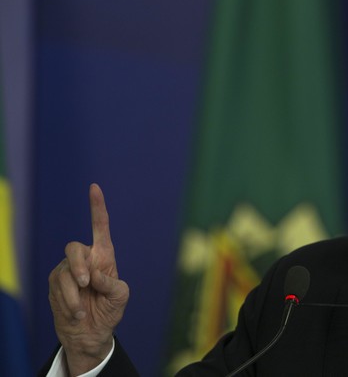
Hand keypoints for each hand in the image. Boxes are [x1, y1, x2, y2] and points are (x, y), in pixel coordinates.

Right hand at [48, 184, 129, 374]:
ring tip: (82, 310)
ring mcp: (67, 271)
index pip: (100, 227)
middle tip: (85, 283)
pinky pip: (58, 287)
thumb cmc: (109, 311)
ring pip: (65, 272)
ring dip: (74, 294)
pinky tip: (76, 313)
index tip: (94, 187)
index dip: (97, 207)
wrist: (91, 333)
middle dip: (78, 264)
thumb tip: (93, 274)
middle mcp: (85, 259)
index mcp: (104, 256)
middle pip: (74, 247)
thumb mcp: (120, 296)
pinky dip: (68, 302)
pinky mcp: (55, 285)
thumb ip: (111, 282)